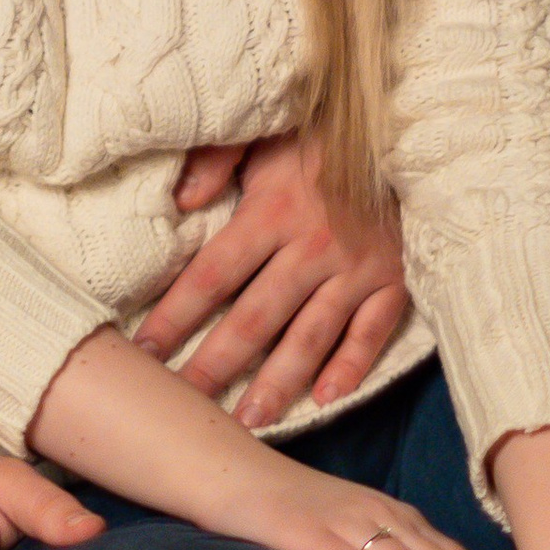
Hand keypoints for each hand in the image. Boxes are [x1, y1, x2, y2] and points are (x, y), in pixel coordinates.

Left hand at [137, 132, 411, 426]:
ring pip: (310, 337)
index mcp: (273, 210)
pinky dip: (351, 368)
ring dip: (277, 382)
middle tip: (186, 403)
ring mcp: (356, 269)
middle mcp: (313, 247)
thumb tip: (180, 202)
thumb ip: (216, 160)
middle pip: (255, 318)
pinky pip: (372, 332)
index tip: (145, 349)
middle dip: (215, 364)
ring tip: (247, 420)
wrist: (405, 129)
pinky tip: (325, 399)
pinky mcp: (393, 280)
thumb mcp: (262, 134)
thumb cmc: (321, 136)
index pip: (213, 274)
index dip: (176, 314)